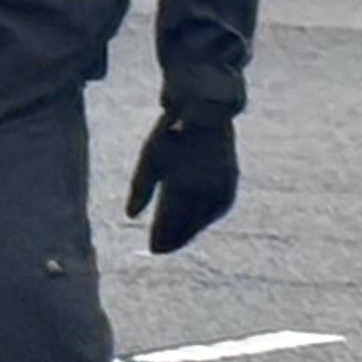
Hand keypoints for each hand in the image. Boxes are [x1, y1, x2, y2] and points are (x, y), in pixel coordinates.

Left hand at [124, 109, 239, 255]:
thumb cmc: (171, 135)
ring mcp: (221, 188)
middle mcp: (204, 192)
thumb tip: (130, 216)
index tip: (152, 249)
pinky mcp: (230, 183)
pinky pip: (216, 209)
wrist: (205, 113)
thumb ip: (140, 189)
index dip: (162, 237)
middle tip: (160, 249)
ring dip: (190, 230)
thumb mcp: (149, 160)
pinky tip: (195, 221)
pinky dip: (203, 218)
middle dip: (174, 238)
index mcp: (182, 188)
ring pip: (203, 219)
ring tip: (176, 239)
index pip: (171, 223)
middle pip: (188, 225)